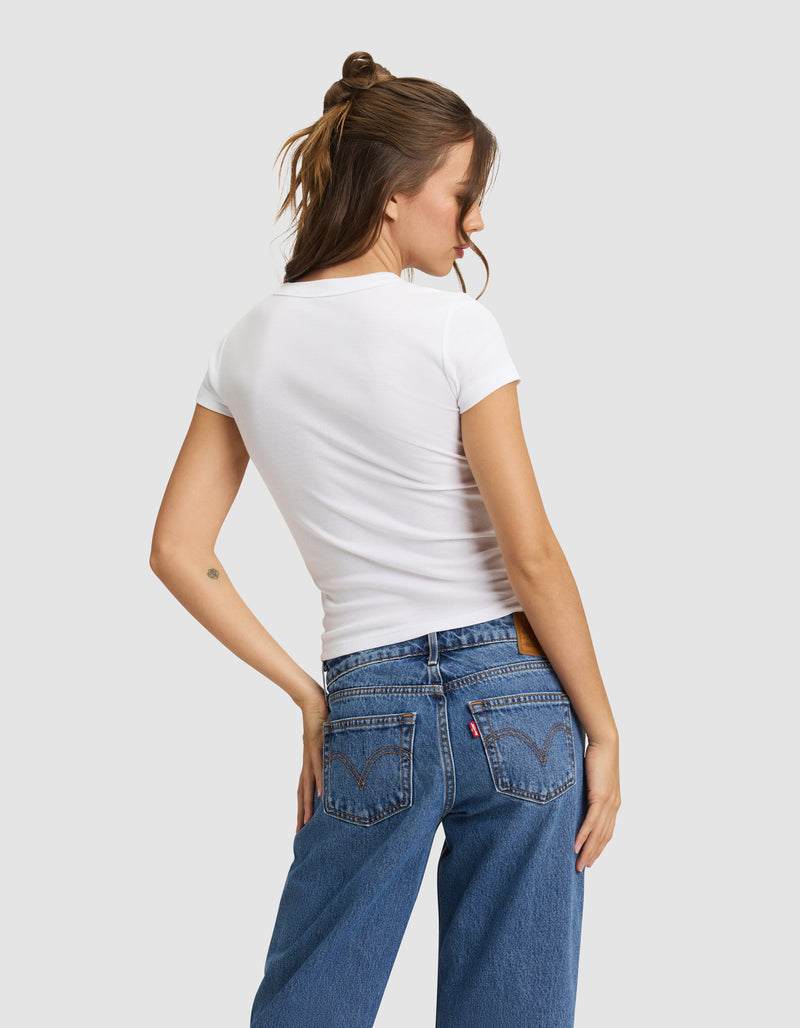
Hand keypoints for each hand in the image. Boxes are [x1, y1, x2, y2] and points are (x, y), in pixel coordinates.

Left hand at [295, 686, 329, 832]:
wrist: (311, 699)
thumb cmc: (320, 718)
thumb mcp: (327, 739)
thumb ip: (332, 752)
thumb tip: (338, 761)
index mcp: (309, 762)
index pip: (304, 789)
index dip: (303, 808)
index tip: (302, 826)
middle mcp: (308, 762)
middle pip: (302, 793)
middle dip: (301, 814)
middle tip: (299, 834)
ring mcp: (311, 754)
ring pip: (308, 784)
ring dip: (308, 805)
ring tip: (307, 822)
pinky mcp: (315, 745)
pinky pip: (319, 765)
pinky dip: (320, 780)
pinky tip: (321, 793)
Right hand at [573, 737, 620, 871]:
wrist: (605, 742)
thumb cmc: (596, 756)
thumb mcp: (591, 778)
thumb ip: (587, 792)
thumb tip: (575, 799)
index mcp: (613, 802)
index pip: (606, 830)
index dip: (599, 846)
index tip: (590, 858)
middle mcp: (614, 806)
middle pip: (604, 837)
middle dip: (593, 854)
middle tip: (582, 868)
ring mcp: (608, 803)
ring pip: (598, 833)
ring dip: (588, 850)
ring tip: (579, 863)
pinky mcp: (601, 797)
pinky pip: (592, 821)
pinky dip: (584, 835)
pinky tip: (576, 846)